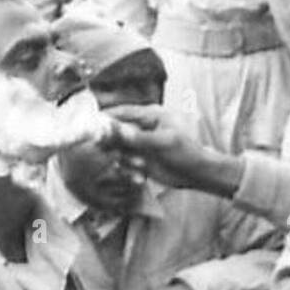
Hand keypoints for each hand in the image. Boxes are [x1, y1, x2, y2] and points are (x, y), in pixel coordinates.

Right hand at [100, 105, 242, 195]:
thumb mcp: (164, 143)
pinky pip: (124, 163)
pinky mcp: (139, 160)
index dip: (106, 118)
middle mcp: (142, 128)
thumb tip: (116, 131)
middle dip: (112, 143)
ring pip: (118, 149)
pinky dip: (129, 171)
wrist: (197, 174)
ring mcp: (140, 144)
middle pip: (116, 131)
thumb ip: (139, 137)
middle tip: (111, 153)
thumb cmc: (186, 153)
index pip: (122, 112)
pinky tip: (141, 177)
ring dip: (124, 160)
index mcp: (150, 115)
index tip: (92, 126)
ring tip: (140, 166)